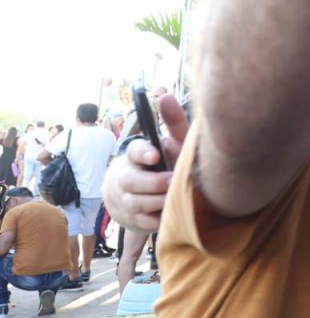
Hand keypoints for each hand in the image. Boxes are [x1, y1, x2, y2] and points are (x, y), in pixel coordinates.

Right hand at [101, 93, 188, 231]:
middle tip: (173, 180)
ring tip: (176, 196)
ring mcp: (127, 200)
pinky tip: (171, 212)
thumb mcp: (174, 143)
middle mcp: (126, 178)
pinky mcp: (133, 220)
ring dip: (159, 201)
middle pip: (131, 181)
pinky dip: (159, 218)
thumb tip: (165, 95)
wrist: (149, 195)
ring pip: (137, 203)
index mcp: (136, 156)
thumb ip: (173, 122)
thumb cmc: (167, 163)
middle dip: (154, 182)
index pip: (133, 152)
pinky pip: (144, 222)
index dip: (143, 153)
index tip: (155, 155)